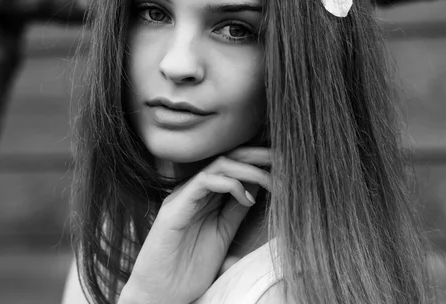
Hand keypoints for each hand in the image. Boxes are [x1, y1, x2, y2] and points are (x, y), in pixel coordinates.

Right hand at [119, 146, 271, 303]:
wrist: (162, 293)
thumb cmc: (189, 268)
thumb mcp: (223, 232)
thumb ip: (237, 209)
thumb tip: (258, 188)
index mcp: (205, 195)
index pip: (233, 166)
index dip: (258, 161)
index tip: (284, 164)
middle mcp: (194, 190)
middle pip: (228, 158)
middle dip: (257, 155)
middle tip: (282, 158)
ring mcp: (183, 196)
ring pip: (219, 165)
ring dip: (249, 169)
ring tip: (271, 181)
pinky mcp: (174, 207)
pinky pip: (204, 181)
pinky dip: (229, 184)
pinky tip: (247, 198)